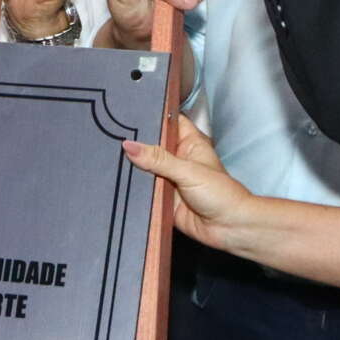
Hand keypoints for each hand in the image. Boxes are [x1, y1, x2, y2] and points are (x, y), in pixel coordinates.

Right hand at [122, 117, 254, 249]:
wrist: (229, 228)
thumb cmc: (221, 194)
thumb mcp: (188, 171)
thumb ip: (158, 159)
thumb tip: (130, 146)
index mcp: (189, 144)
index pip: (168, 122)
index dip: (152, 116)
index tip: (128, 111)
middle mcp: (177, 159)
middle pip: (152, 146)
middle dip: (136, 144)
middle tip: (112, 137)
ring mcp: (169, 180)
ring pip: (145, 169)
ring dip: (133, 168)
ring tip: (111, 157)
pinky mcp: (163, 199)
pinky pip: (144, 192)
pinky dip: (134, 189)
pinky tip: (118, 182)